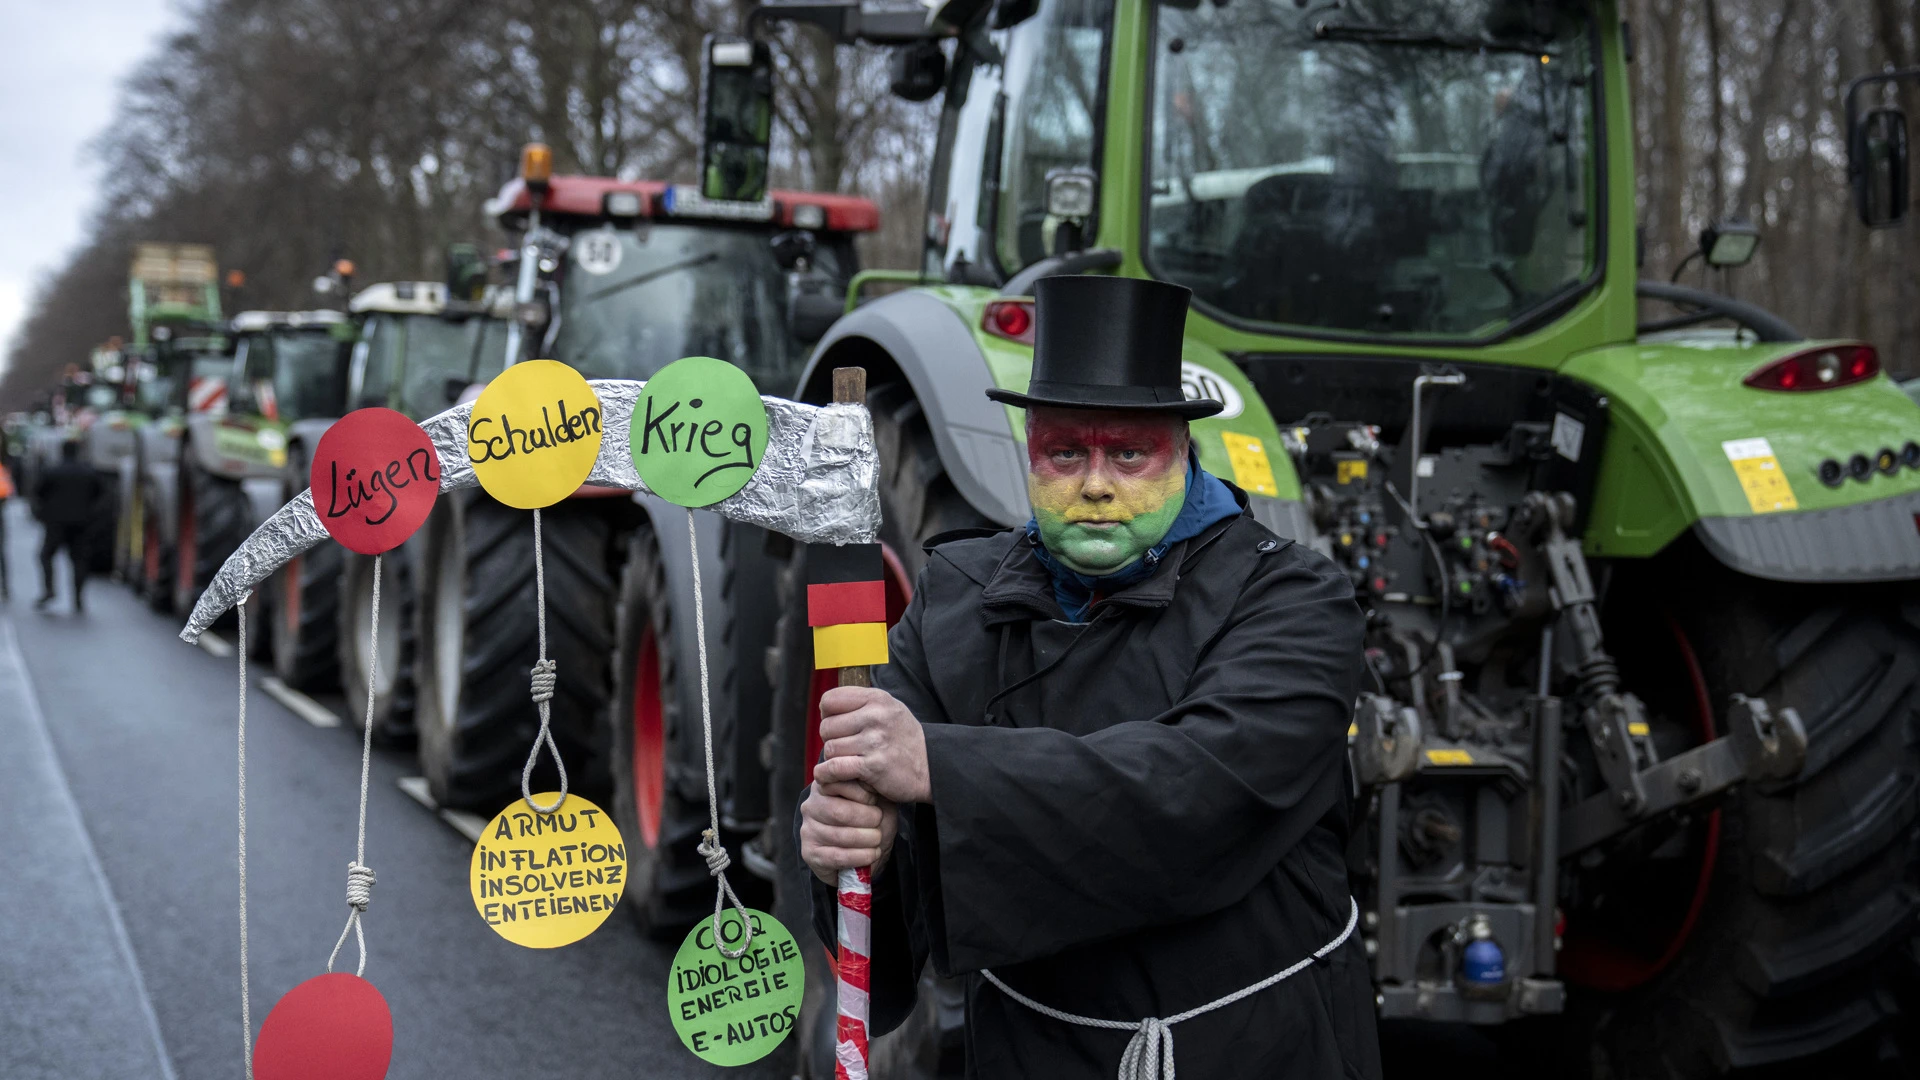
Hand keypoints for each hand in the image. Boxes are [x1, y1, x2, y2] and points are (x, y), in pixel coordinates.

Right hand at [799, 781, 898, 886]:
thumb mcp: (876, 796)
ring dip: (867, 839)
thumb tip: (870, 779)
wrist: (868, 847)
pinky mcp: (810, 853)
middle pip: (839, 813)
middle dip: (867, 819)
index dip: (863, 794)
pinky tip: (872, 853)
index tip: (875, 800)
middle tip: (878, 822)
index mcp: (824, 785)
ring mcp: (808, 830)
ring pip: (839, 836)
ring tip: (877, 839)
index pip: (839, 784)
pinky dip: (860, 857)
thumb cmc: (872, 817)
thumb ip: (870, 785)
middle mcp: (810, 806)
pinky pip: (837, 856)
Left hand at [811, 686, 931, 803]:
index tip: (837, 726)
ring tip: (848, 761)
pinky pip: (835, 768)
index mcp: (877, 699)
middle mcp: (876, 717)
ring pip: (830, 748)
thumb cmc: (903, 738)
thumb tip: (825, 706)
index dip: (827, 715)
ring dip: (834, 759)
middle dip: (831, 740)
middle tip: (845, 748)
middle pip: (826, 727)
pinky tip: (829, 775)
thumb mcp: (889, 708)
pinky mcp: (873, 766)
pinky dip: (827, 774)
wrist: (930, 766)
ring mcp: (875, 741)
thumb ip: (861, 703)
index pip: (829, 700)